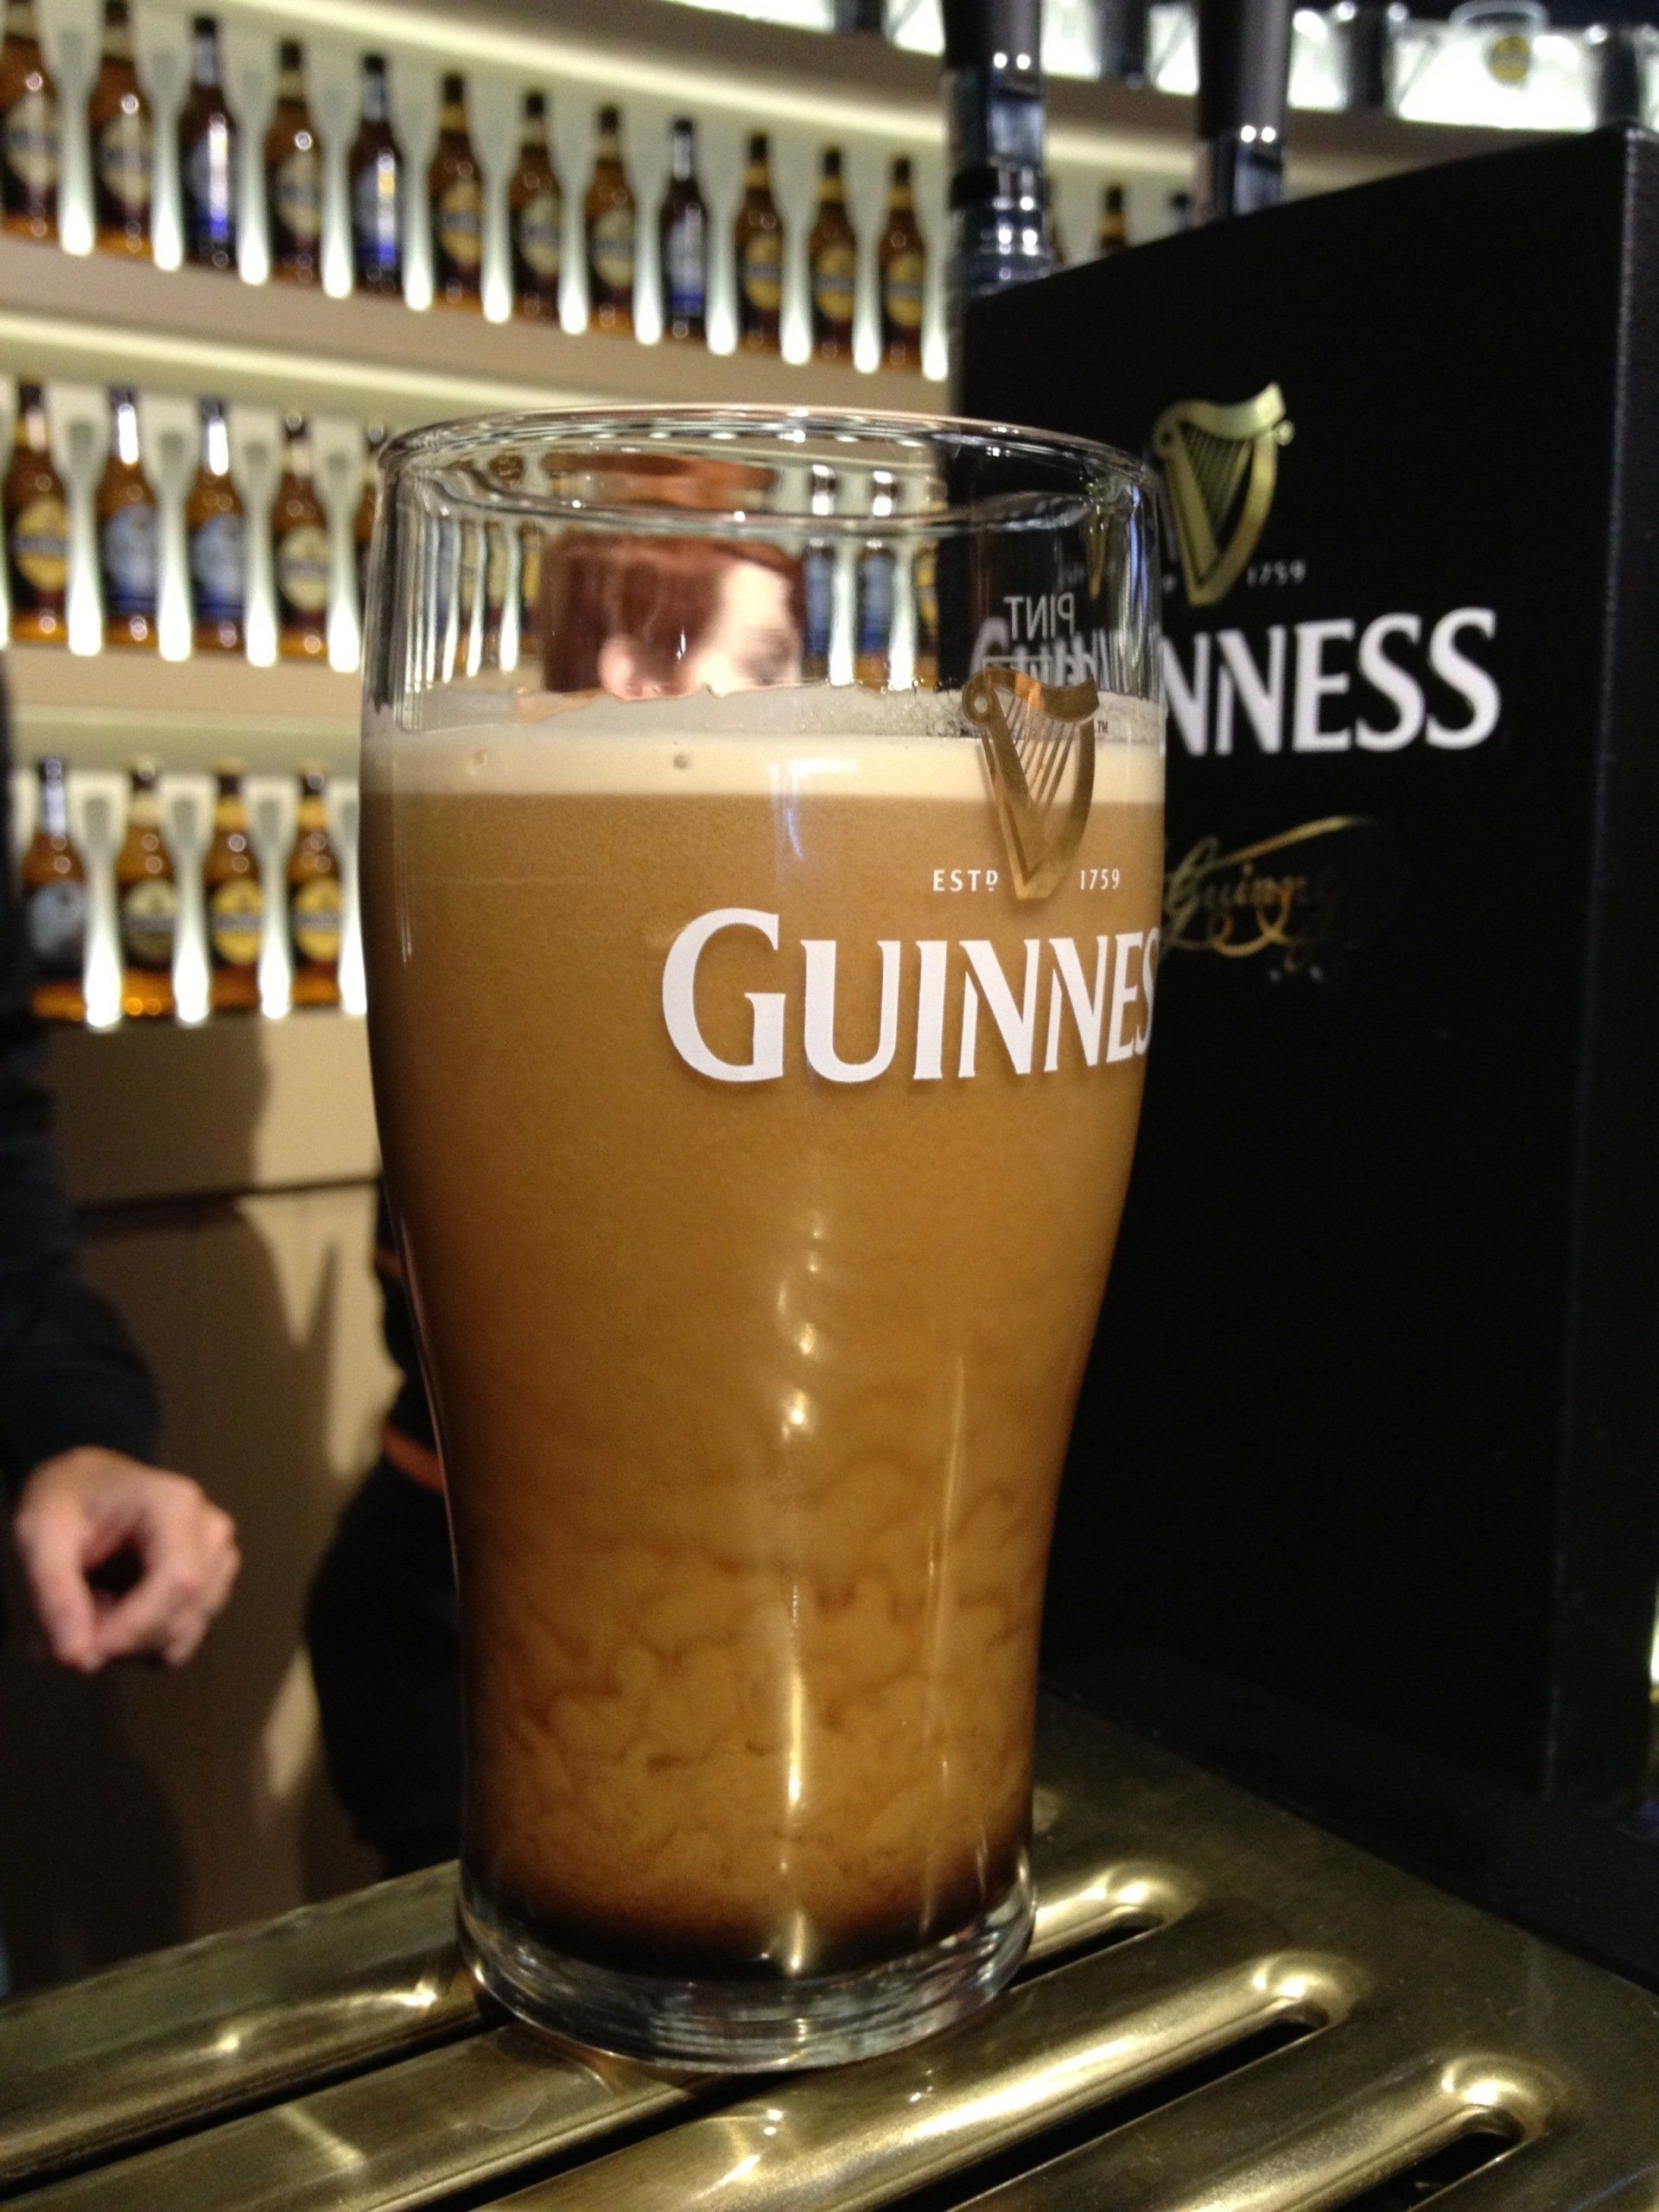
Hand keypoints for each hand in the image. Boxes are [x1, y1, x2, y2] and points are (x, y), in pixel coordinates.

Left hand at [11, 1449, 239, 1671]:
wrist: (86, 1486)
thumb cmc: (64, 1501)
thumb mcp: (39, 1535)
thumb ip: (54, 1594)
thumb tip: (77, 1659)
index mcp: (176, 1505)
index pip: (178, 1581)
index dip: (135, 1627)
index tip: (81, 1654)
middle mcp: (211, 1532)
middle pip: (181, 1615)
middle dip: (120, 1640)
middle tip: (66, 1630)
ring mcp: (218, 1560)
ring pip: (182, 1635)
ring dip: (128, 1644)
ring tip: (90, 1611)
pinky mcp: (212, 1587)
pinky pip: (181, 1640)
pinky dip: (142, 1644)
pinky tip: (115, 1615)